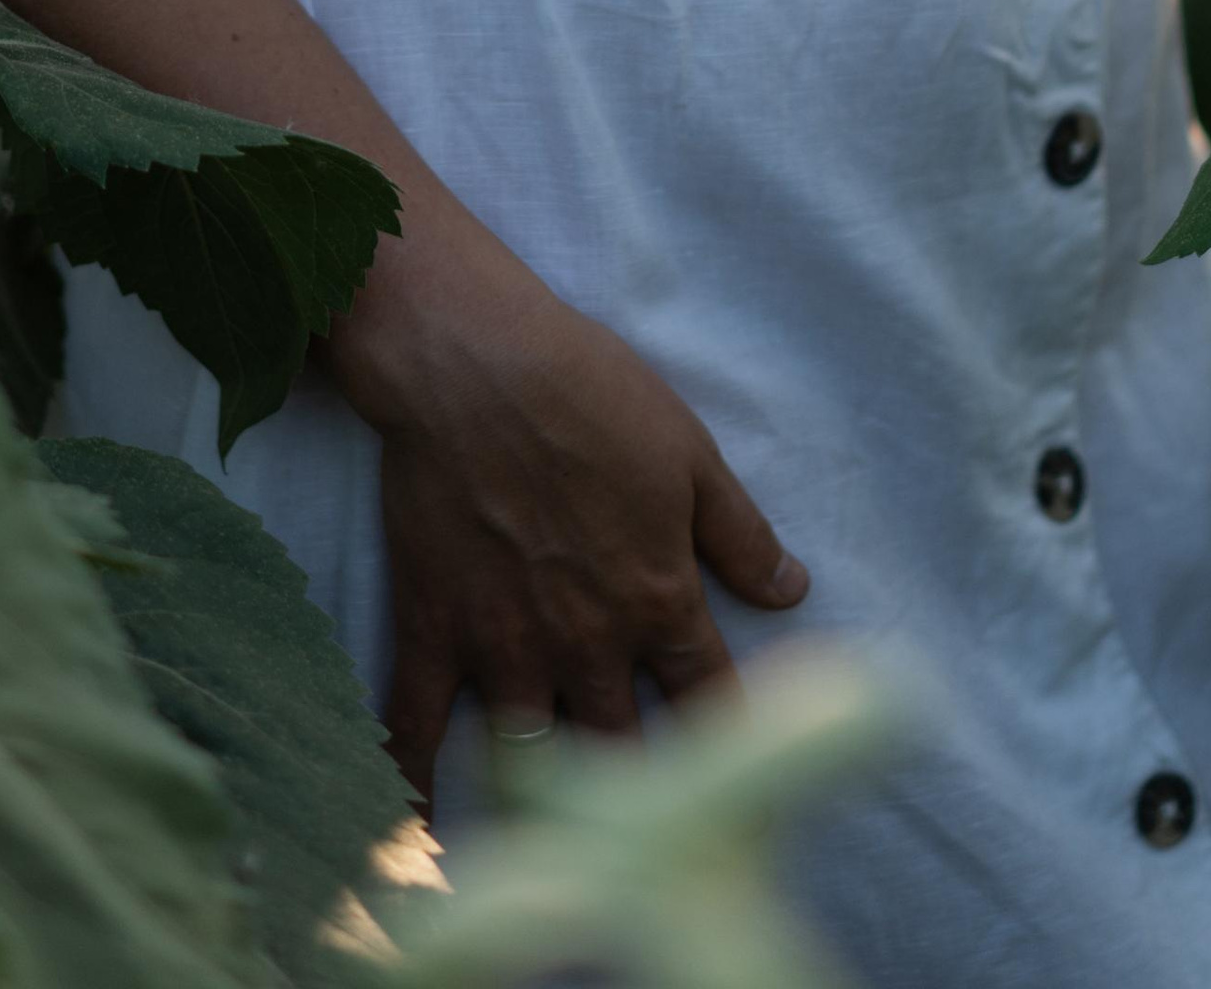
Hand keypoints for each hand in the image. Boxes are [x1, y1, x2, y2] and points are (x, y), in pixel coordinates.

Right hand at [324, 223, 808, 805]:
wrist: (475, 365)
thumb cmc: (590, 392)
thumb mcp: (690, 451)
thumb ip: (740, 534)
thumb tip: (792, 592)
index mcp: (658, 599)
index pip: (709, 698)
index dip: (726, 740)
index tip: (736, 783)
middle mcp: (586, 643)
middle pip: (624, 748)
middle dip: (640, 789)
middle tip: (647, 826)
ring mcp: (505, 646)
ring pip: (535, 757)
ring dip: (549, 801)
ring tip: (558, 846)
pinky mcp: (433, 632)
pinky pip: (420, 729)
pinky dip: (418, 788)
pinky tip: (422, 839)